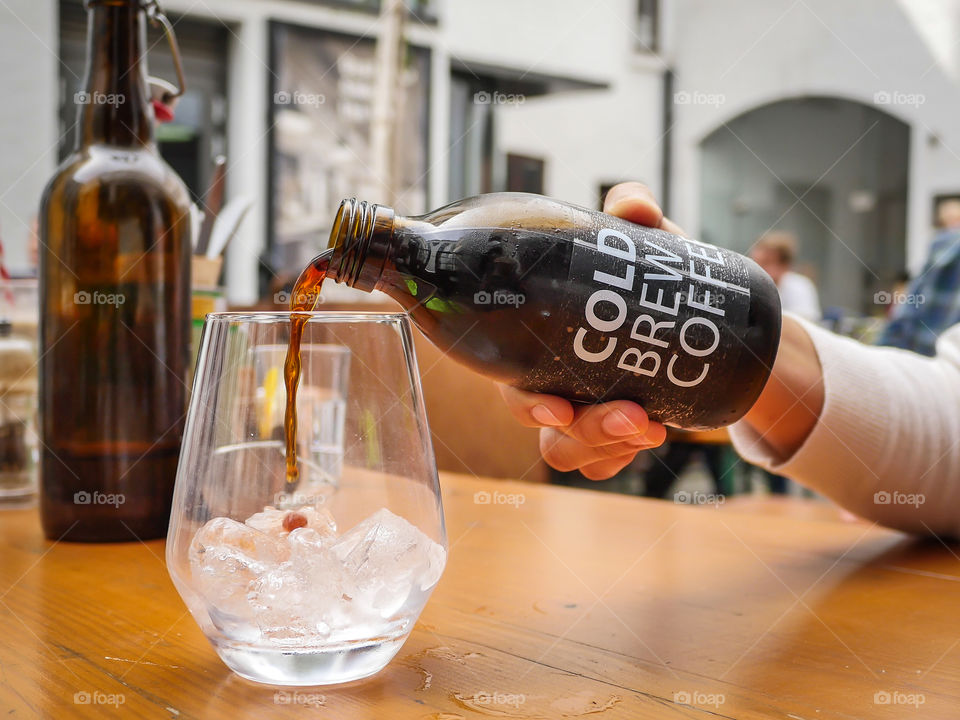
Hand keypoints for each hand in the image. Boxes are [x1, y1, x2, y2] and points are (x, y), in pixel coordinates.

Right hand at [499, 182, 675, 479]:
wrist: (695, 318)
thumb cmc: (649, 278)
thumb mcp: (646, 245)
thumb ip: (635, 214)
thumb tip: (633, 204)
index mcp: (541, 336)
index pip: (512, 376)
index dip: (526, 401)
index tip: (557, 406)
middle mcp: (550, 378)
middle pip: (541, 422)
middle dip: (584, 430)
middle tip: (632, 417)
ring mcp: (578, 409)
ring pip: (565, 450)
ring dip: (605, 446)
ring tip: (653, 429)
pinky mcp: (608, 432)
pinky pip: (597, 464)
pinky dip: (618, 459)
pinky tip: (654, 438)